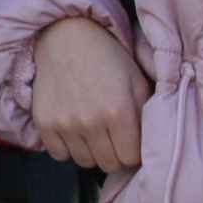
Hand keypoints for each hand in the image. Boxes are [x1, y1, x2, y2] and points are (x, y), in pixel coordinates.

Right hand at [31, 17, 147, 171]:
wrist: (66, 38)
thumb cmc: (109, 59)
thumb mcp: (139, 82)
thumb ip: (149, 114)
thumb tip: (158, 143)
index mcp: (120, 112)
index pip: (131, 158)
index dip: (136, 153)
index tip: (134, 143)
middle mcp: (90, 122)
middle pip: (109, 164)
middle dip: (117, 155)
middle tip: (117, 139)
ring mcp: (64, 124)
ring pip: (85, 162)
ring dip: (94, 153)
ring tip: (97, 133)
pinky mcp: (44, 123)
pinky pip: (59, 155)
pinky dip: (69, 149)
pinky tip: (77, 132)